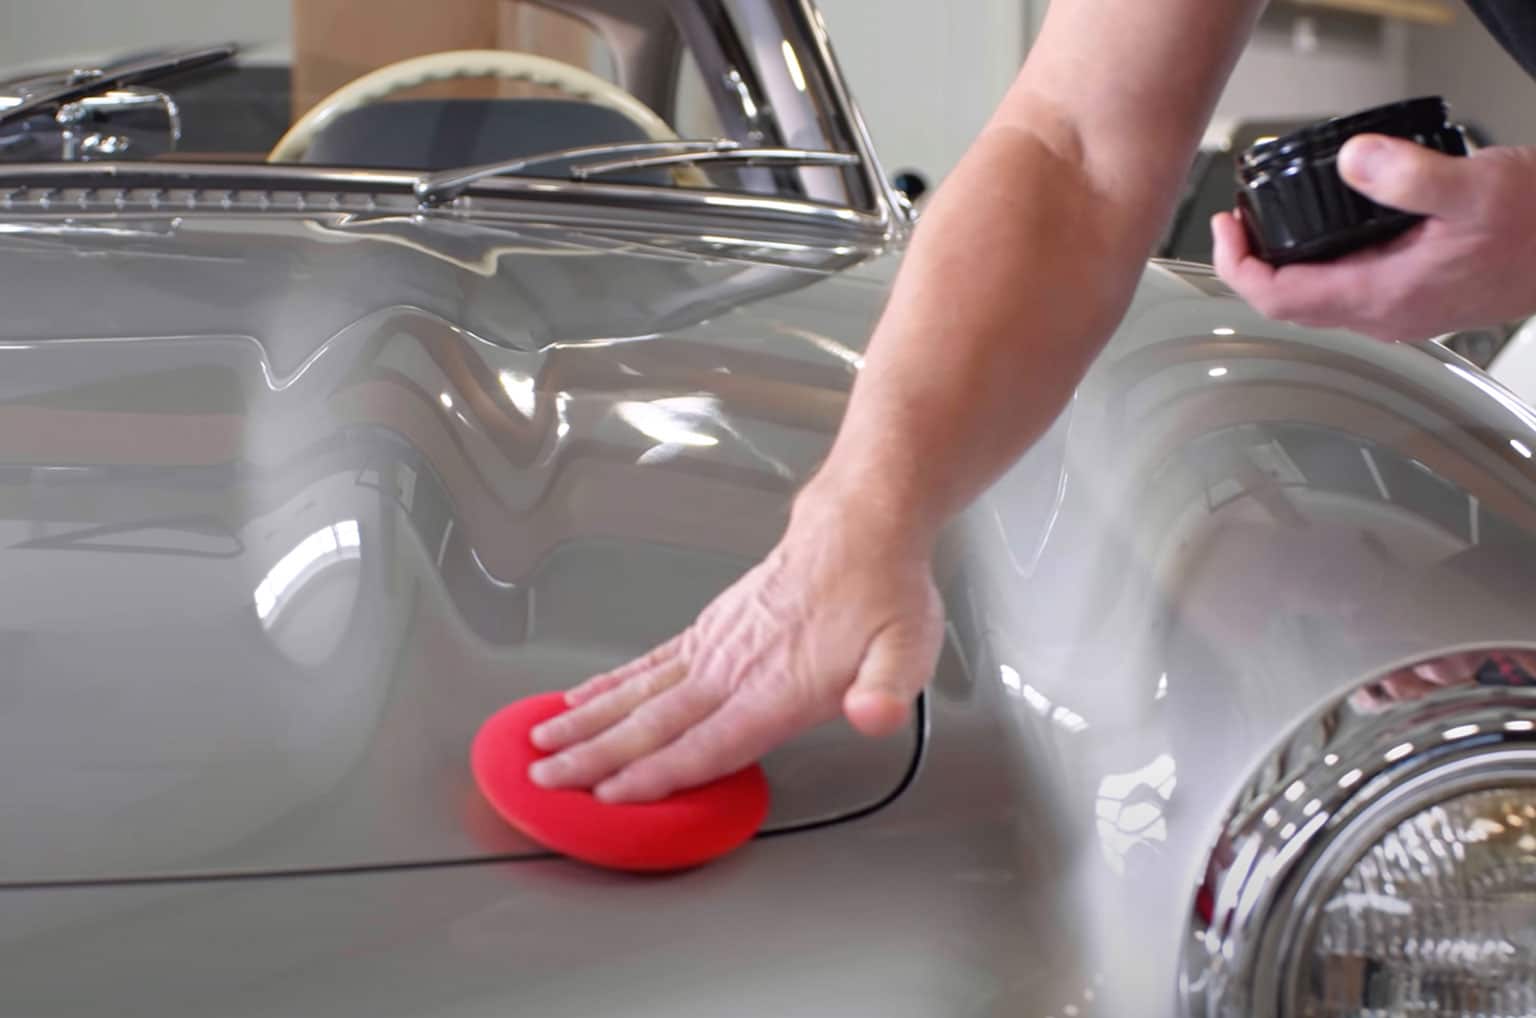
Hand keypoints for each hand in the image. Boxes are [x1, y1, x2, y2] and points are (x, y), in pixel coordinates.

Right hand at [525, 496, 944, 802]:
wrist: (860, 526)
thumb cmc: (882, 591)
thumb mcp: (908, 647)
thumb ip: (886, 690)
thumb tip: (873, 717)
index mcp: (775, 688)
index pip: (706, 743)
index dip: (655, 774)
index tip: (607, 795)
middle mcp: (733, 669)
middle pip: (652, 722)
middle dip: (594, 755)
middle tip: (544, 778)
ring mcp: (713, 646)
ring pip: (637, 692)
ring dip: (586, 721)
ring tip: (540, 743)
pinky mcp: (708, 629)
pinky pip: (648, 662)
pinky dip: (609, 683)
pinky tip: (580, 697)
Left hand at [1211, 135, 1535, 341]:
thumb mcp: (1473, 185)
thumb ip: (1409, 176)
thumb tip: (1355, 160)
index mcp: (1384, 295)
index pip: (1278, 298)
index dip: (1238, 265)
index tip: (1227, 228)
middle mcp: (1385, 313)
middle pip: (1286, 305)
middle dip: (1250, 264)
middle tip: (1237, 223)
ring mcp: (1399, 311)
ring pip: (1315, 301)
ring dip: (1282, 267)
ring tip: (1266, 227)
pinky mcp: (1413, 299)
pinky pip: (1346, 292)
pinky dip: (1318, 267)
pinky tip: (1321, 236)